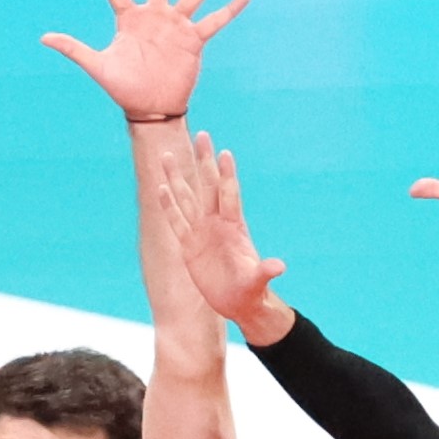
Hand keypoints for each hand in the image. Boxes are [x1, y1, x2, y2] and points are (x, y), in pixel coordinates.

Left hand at [40, 0, 245, 126]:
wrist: (150, 108)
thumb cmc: (123, 88)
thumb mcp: (97, 66)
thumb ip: (73, 49)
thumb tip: (43, 38)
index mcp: (129, 19)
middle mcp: (154, 16)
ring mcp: (175, 25)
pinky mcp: (193, 40)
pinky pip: (214, 22)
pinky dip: (229, 10)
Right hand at [162, 142, 291, 345]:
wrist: (238, 302)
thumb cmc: (251, 291)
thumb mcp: (258, 282)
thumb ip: (265, 272)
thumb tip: (279, 267)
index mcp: (235, 227)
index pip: (230, 195)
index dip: (227, 175)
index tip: (225, 153)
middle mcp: (217, 223)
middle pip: (209, 186)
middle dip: (204, 162)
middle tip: (202, 135)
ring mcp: (201, 232)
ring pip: (187, 198)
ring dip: (177, 177)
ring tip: (166, 155)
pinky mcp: (188, 245)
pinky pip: (176, 222)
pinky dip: (168, 206)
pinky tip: (160, 188)